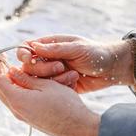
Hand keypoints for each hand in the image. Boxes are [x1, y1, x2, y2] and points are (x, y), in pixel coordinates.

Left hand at [0, 55, 99, 135]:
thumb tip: (11, 71)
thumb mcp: (46, 85)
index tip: (1, 55)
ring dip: (12, 83)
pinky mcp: (29, 119)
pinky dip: (20, 91)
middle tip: (11, 63)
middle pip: (0, 89)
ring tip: (24, 72)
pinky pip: (18, 102)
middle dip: (3, 74)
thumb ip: (25, 78)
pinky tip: (32, 84)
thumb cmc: (65, 105)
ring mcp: (22, 116)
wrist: (77, 128)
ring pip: (8, 96)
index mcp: (17, 100)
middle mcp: (16, 110)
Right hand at [17, 35, 135, 92]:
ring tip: (73, 76)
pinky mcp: (58, 86)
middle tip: (60, 67)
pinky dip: (61, 87)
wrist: (111, 70)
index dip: (24, 55)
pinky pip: (50, 90)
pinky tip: (74, 82)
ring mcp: (52, 74)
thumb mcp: (77, 48)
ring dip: (54, 80)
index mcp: (49, 45)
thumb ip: (55, 49)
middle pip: (29, 67)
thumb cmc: (96, 53)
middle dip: (42, 69)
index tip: (30, 60)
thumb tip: (33, 46)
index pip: (26, 49)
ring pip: (39, 81)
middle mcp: (48, 60)